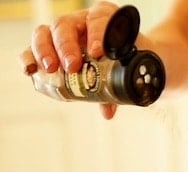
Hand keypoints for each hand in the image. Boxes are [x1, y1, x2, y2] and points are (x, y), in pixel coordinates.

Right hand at [17, 0, 118, 118]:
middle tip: (72, 66)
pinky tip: (30, 70)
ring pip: (45, 33)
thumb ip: (121, 85)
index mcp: (105, 17)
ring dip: (45, 51)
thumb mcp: (131, 65)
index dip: (97, 33)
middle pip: (65, 25)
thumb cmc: (128, 56)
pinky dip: (29, 59)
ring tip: (51, 69)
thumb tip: (107, 111)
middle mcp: (80, 21)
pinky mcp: (48, 48)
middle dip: (66, 46)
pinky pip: (32, 49)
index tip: (98, 52)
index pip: (99, 18)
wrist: (126, 56)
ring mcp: (61, 34)